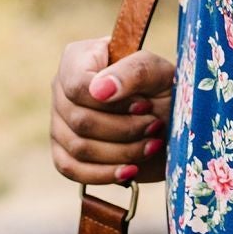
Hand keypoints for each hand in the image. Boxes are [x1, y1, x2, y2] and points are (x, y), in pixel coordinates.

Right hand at [49, 33, 174, 186]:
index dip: (112, 104)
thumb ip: (133, 71)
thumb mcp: (159, 73)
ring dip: (122, 152)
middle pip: (80, 121)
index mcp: (79, 59)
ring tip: (151, 144)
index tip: (145, 106)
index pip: (77, 86)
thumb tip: (98, 90)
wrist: (173, 121)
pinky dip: (104, 174)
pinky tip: (130, 171)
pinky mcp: (65, 152)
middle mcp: (62, 89)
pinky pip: (70, 169)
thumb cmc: (164, 89)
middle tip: (155, 125)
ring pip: (78, 148)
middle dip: (124, 130)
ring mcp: (60, 121)